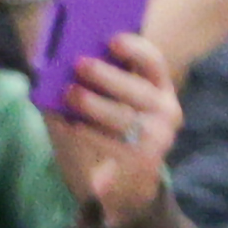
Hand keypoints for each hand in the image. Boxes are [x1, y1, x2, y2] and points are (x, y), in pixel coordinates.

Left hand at [44, 32, 179, 227]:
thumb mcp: (108, 108)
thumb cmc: (111, 138)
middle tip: (79, 63)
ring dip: (94, 103)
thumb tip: (61, 65)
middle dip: (107, 75)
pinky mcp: (143, 161)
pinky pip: (112, 144)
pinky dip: (89, 133)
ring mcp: (158, 138)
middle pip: (137, 89)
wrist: (126, 188)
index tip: (111, 40)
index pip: (154, 62)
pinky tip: (71, 125)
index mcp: (160, 90)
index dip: (135, 48)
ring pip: (123, 117)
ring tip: (69, 93)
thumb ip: (94, 86)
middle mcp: (166, 111)